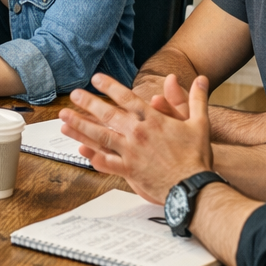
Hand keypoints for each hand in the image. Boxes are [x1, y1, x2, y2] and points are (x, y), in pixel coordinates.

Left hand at [58, 73, 213, 204]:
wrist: (193, 186)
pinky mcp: (129, 170)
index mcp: (154, 120)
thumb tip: (202, 79)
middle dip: (88, 103)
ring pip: (101, 136)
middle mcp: (139, 134)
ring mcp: (131, 152)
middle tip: (74, 95)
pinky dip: (92, 156)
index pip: (128, 98)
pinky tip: (79, 150)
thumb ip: (195, 100)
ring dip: (80, 127)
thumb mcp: (200, 124)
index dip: (110, 87)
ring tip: (64, 120)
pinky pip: (107, 162)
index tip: (96, 78)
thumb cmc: (197, 156)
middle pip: (108, 115)